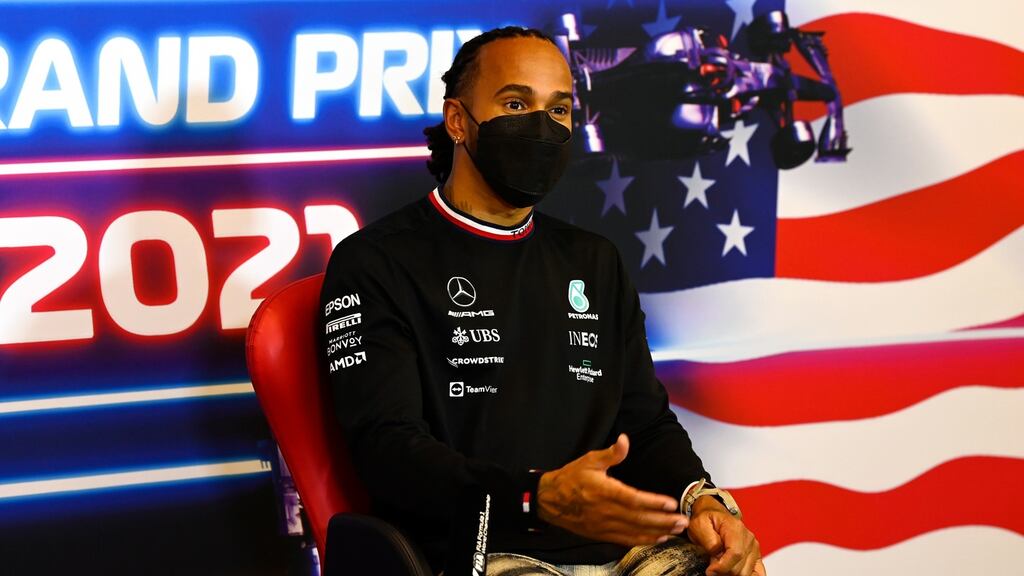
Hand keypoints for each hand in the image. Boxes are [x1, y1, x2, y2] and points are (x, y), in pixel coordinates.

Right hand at [536, 433, 688, 546]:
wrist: (548, 500)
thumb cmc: (570, 478)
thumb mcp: (588, 460)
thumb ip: (610, 453)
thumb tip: (625, 440)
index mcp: (603, 491)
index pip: (633, 499)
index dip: (653, 502)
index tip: (671, 503)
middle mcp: (605, 511)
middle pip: (639, 518)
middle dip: (663, 521)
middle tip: (683, 521)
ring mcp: (603, 525)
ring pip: (635, 532)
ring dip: (658, 532)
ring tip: (676, 530)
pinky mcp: (601, 534)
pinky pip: (625, 540)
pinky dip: (643, 540)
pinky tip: (658, 538)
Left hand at [687, 496, 764, 575]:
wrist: (713, 515)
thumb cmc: (707, 520)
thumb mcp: (700, 524)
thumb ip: (709, 540)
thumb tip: (717, 555)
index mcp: (736, 528)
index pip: (735, 554)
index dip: (722, 566)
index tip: (710, 571)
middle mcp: (748, 539)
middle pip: (741, 567)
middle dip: (724, 572)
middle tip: (711, 569)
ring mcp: (754, 549)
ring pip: (746, 573)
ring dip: (731, 575)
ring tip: (719, 568)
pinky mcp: (755, 557)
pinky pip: (758, 573)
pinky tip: (734, 575)